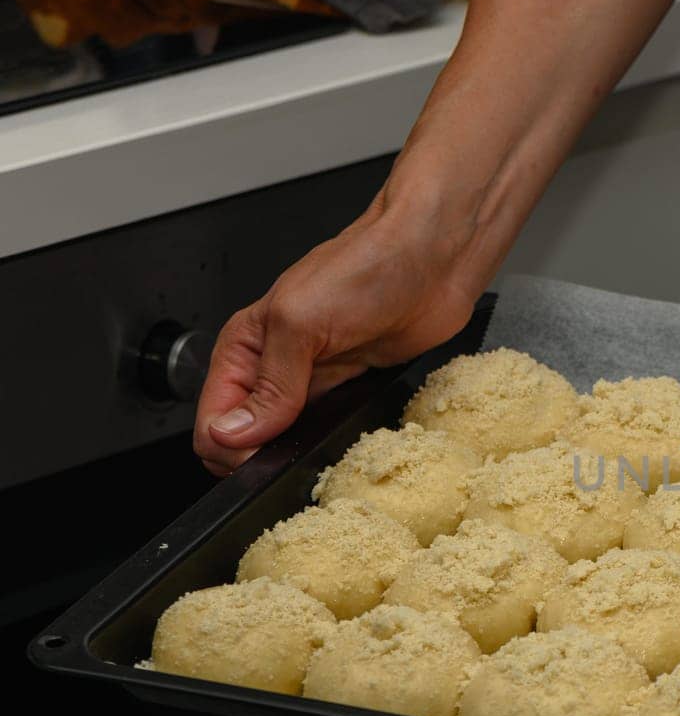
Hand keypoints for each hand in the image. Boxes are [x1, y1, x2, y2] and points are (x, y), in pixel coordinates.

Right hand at [193, 199, 479, 474]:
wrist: (431, 261)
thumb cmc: (366, 267)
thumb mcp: (300, 322)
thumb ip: (269, 385)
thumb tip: (233, 433)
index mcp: (245, 347)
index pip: (212, 421)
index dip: (231, 447)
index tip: (262, 452)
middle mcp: (273, 367)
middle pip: (246, 438)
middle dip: (262, 455)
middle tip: (294, 449)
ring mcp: (313, 381)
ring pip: (286, 439)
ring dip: (298, 451)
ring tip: (321, 444)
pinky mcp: (351, 389)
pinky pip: (329, 430)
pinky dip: (333, 442)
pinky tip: (345, 436)